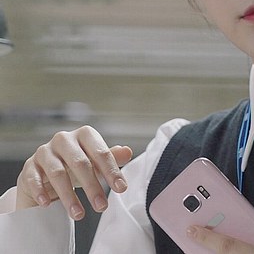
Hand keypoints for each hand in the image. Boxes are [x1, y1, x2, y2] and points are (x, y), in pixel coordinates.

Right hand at [16, 125, 132, 219]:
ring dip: (69, 196)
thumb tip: (128, 152)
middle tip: (102, 207)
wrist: (47, 172)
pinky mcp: (29, 166)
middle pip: (80, 163)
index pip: (101, 152)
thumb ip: (112, 157)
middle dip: (92, 187)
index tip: (122, 189)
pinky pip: (34, 179)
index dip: (112, 171)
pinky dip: (41, 192)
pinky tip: (48, 204)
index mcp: (84, 135)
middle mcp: (63, 139)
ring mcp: (44, 152)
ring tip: (79, 214)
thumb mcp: (96, 161)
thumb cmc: (76, 165)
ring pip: (57, 173)